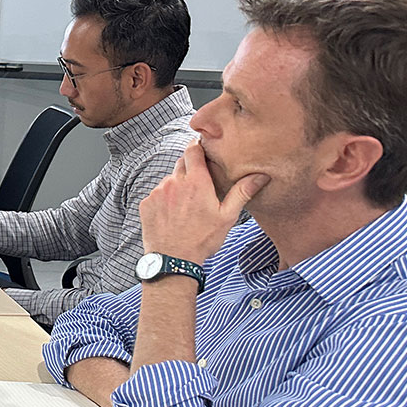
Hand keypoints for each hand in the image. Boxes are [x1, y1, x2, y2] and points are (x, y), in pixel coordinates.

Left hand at [139, 142, 267, 264]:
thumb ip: (241, 192)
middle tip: (200, 184)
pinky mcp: (146, 203)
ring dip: (177, 185)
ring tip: (187, 204)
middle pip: (181, 163)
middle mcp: (174, 182)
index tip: (203, 148)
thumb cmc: (203, 239)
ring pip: (169, 179)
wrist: (173, 259)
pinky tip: (173, 213)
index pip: (193, 150)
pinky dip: (165, 198)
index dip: (198, 146)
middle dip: (191, 168)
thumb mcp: (227, 216)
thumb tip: (261, 176)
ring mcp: (157, 192)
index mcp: (196, 182)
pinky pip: (157, 193)